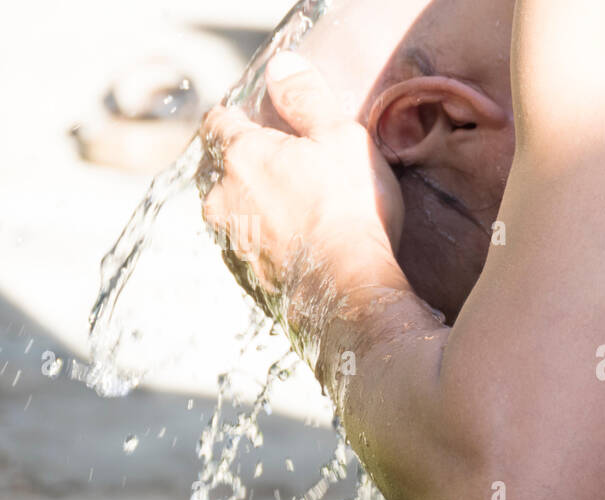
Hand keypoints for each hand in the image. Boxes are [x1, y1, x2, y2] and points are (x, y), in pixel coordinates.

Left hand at [199, 52, 405, 321]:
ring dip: (257, 207)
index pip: (219, 120)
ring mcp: (227, 240)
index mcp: (239, 154)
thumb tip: (282, 66)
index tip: (270, 125)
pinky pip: (247, 248)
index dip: (243, 118)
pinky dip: (267, 244)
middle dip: (251, 165)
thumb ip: (306, 97)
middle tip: (296, 172)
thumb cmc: (350, 213)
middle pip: (222, 167)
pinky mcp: (242, 277)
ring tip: (302, 215)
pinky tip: (303, 247)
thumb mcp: (342, 139)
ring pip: (232, 210)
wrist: (349, 294)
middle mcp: (220, 196)